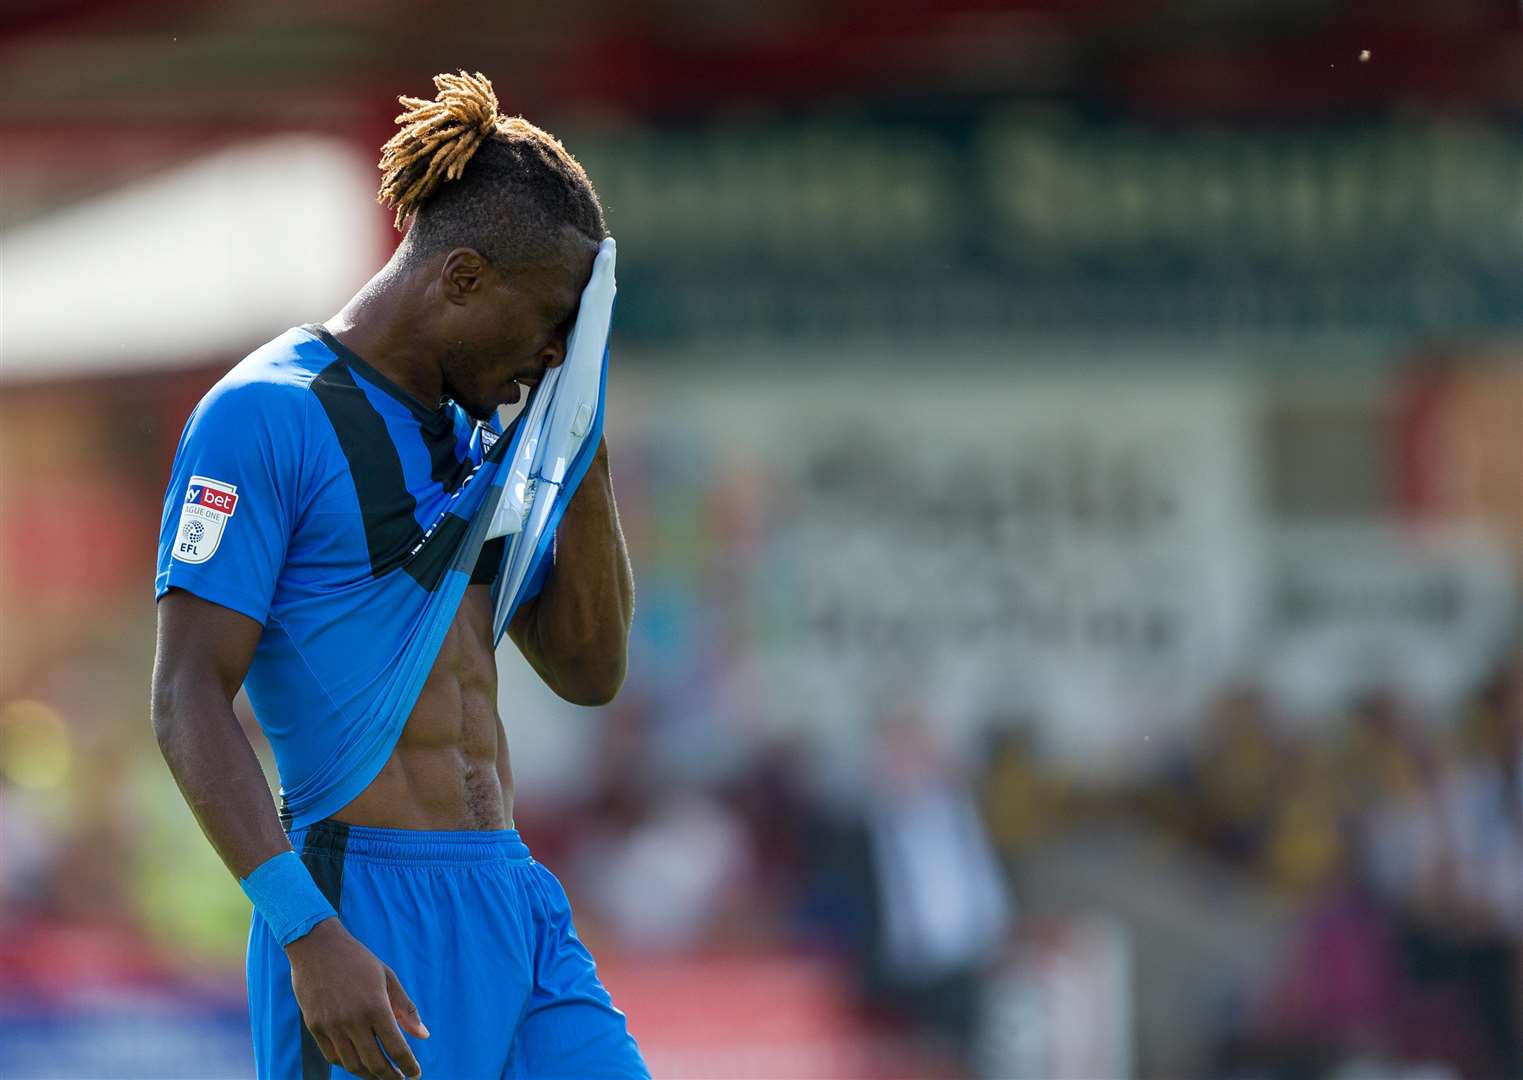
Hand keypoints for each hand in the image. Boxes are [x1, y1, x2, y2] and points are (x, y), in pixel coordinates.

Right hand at [286, 918, 428, 1078]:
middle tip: (400, 1079)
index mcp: (376, 1006)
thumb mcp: (388, 978)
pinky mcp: (315, 1027)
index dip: (408, 1066)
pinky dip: (348, 1064)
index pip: (396, 1048)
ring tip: (381, 1074)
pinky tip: (359, 1064)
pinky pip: (333, 1056)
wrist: (317, 947)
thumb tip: (424, 1036)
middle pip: (375, 1063)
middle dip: (391, 1077)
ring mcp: (332, 1026)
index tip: (415, 1074)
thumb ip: (406, 1009)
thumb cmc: (358, 960)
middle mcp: (353, 1020)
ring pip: (353, 1064)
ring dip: (370, 1074)